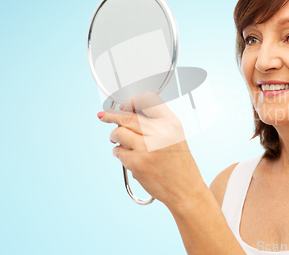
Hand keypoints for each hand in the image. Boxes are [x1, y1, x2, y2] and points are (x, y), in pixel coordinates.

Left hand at [97, 92, 206, 208]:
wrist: (185, 189)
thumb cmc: (179, 164)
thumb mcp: (175, 136)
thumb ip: (156, 123)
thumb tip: (128, 113)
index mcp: (171, 123)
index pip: (147, 100)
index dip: (132, 101)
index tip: (124, 105)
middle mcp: (160, 132)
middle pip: (127, 116)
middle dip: (111, 116)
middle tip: (103, 116)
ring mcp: (147, 148)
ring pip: (118, 132)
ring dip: (114, 136)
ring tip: (117, 140)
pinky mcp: (137, 163)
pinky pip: (118, 151)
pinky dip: (119, 153)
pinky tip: (127, 157)